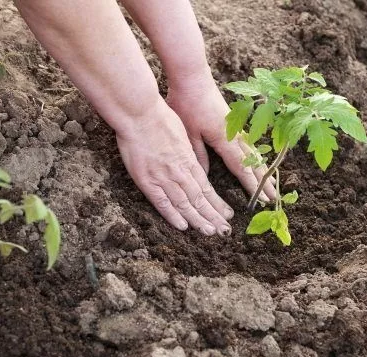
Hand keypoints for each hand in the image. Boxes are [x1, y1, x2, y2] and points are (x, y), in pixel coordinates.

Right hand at [115, 97, 233, 235]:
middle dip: (213, 216)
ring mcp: (163, 177)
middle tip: (225, 231)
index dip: (217, 203)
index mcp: (188, 160)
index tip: (227, 214)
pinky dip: (173, 215)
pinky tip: (184, 226)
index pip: (206, 187)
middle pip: (199, 198)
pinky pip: (162, 202)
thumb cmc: (159, 118)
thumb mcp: (181, 133)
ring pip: (185, 203)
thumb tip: (192, 163)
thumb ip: (187, 152)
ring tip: (210, 232)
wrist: (139, 113)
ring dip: (198, 219)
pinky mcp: (147, 180)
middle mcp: (179, 171)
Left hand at [166, 71, 275, 201]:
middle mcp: (234, 134)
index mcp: (224, 139)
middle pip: (253, 162)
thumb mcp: (188, 132)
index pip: (241, 167)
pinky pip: (249, 143)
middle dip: (263, 181)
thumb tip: (205, 177)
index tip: (261, 200)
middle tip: (274, 198)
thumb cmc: (186, 103)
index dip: (251, 185)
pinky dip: (256, 156)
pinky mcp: (233, 120)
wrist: (192, 75)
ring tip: (271, 183)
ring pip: (253, 152)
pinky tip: (258, 160)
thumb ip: (198, 155)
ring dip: (262, 169)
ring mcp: (236, 126)